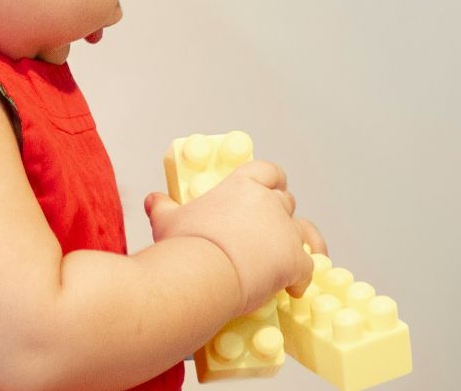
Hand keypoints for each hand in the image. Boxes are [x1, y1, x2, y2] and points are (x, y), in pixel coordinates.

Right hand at [144, 159, 315, 314]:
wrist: (200, 274)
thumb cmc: (185, 246)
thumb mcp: (168, 221)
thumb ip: (164, 208)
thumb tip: (153, 200)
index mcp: (242, 186)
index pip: (268, 171)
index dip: (272, 181)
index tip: (270, 189)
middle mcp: (268, 202)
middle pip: (286, 201)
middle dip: (280, 215)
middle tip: (270, 232)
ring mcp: (284, 231)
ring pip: (303, 232)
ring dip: (301, 243)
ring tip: (300, 255)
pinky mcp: (294, 260)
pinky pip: (307, 267)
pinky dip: (302, 278)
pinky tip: (294, 289)